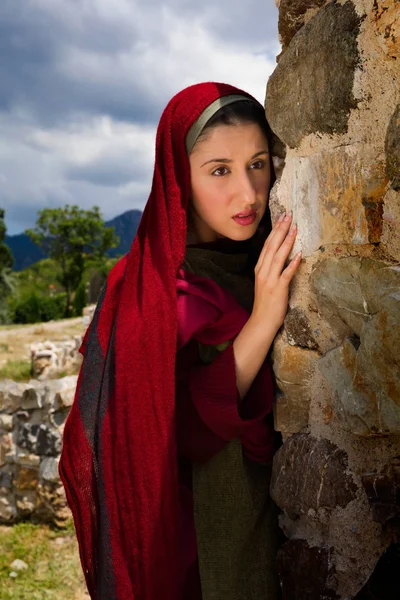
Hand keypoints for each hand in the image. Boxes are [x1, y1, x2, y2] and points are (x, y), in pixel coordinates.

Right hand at [252, 212, 300, 330]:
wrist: (262, 321)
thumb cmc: (266, 302)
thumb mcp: (266, 281)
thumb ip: (271, 268)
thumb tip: (283, 254)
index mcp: (260, 268)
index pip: (267, 244)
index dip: (275, 230)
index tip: (282, 217)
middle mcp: (263, 271)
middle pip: (272, 246)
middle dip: (281, 229)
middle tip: (289, 215)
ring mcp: (270, 279)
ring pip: (278, 256)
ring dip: (287, 241)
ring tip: (294, 228)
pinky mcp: (278, 288)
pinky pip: (286, 273)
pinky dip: (292, 263)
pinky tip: (298, 254)